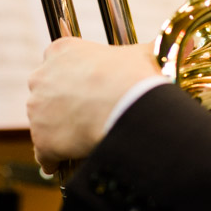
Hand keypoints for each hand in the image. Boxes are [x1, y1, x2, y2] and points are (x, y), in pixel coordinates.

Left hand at [27, 37, 160, 173]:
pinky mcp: (41, 138)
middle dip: (60, 105)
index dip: (71, 78)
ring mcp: (38, 108)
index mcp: (61, 50)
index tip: (84, 88)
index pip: (55, 63)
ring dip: (58, 132)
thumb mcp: (141, 54)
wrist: (130, 107)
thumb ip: (146, 51)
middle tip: (85, 115)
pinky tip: (68, 161)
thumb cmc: (135, 77)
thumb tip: (171, 48)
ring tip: (82, 140)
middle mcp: (42, 76)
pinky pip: (44, 153)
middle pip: (45, 93)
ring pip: (43, 123)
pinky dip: (54, 159)